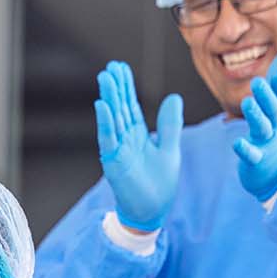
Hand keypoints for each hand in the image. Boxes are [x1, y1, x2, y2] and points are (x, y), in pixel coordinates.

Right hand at [95, 60, 182, 231]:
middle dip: (115, 87)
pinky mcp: (114, 161)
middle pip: (119, 107)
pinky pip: (109, 138)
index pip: (130, 106)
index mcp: (138, 135)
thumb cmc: (159, 185)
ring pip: (113, 118)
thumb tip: (174, 97)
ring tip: (105, 78)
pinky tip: (102, 105)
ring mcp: (118, 149)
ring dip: (108, 98)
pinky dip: (106, 122)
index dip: (126, 87)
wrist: (152, 211)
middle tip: (110, 66)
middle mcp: (125, 139)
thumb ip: (170, 124)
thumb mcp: (170, 148)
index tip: (120, 68)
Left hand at [233, 52, 276, 200]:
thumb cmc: (275, 135)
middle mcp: (276, 127)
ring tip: (246, 103)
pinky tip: (237, 143)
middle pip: (272, 110)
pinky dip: (245, 149)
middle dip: (266, 96)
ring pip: (262, 128)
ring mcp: (268, 144)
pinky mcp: (257, 160)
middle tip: (257, 82)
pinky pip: (251, 154)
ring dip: (256, 116)